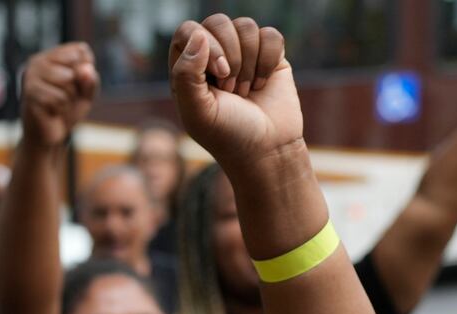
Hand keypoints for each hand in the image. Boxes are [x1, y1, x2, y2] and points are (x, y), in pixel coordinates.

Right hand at [19, 43, 97, 149]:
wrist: (49, 138)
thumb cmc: (67, 111)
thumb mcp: (86, 95)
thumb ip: (90, 80)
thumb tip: (84, 69)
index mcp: (52, 55)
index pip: (81, 51)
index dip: (86, 72)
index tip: (74, 86)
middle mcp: (38, 61)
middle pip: (75, 67)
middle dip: (76, 88)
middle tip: (64, 99)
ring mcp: (31, 76)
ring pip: (67, 80)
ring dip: (69, 99)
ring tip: (58, 106)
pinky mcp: (28, 93)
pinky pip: (58, 98)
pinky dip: (61, 109)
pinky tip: (51, 113)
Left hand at [169, 17, 297, 173]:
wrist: (266, 149)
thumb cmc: (227, 135)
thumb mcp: (197, 111)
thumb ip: (186, 74)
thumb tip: (198, 35)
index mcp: (187, 68)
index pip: (188, 31)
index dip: (205, 46)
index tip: (218, 75)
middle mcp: (212, 55)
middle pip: (217, 22)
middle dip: (229, 55)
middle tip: (231, 89)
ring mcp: (241, 52)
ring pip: (245, 25)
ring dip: (248, 63)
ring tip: (245, 91)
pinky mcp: (268, 54)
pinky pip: (270, 35)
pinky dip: (268, 61)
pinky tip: (262, 84)